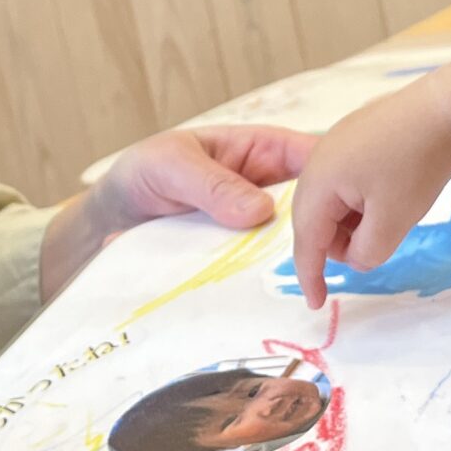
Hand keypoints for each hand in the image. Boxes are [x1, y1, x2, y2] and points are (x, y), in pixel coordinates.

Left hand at [42, 125, 313, 297]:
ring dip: (302, 261)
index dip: (335, 180)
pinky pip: (265, 269)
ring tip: (312, 283)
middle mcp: (268, 189)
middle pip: (315, 207)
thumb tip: (262, 211)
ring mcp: (257, 228)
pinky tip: (281, 299)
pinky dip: (272, 282)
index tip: (343, 210)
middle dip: (327, 229)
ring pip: (294, 244)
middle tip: (331, 256)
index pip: (313, 159)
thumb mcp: (170, 165)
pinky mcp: (242, 259)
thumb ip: (212, 183)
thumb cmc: (141, 173)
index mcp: (262, 151)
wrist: (106, 220)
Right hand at [287, 81, 450, 309]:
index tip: (318, 304)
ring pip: (333, 201)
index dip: (311, 276)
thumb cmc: (415, 166)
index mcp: (317, 183)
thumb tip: (357, 259)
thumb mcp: (392, 222)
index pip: (307, 242)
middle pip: (316, 220)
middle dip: (340, 244)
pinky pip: (346, 180)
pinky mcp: (356, 135)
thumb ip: (366, 254)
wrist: (448, 108)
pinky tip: (392, 194)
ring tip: (392, 215)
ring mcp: (335, 143)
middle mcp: (317, 160)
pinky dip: (361, 200)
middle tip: (378, 246)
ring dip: (354, 221)